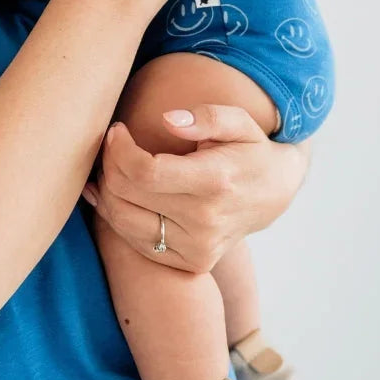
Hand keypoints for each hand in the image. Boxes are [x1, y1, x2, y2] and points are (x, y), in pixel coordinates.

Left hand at [81, 103, 308, 273]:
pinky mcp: (192, 262)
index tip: (117, 130)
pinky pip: (136, 242)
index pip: (145, 172)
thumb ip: (207, 117)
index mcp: (214, 183)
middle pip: (127, 194)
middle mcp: (206, 222)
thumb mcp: (238, 122)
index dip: (119, 149)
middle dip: (109, 164)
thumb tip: (168, 120)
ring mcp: (198, 248)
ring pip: (123, 220)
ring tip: (111, 167)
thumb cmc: (249, 150)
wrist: (273, 194)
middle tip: (111, 144)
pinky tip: (112, 193)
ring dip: (106, 190)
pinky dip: (116, 216)